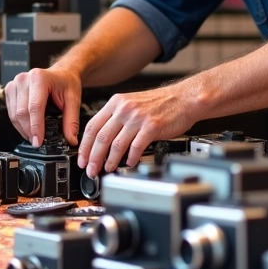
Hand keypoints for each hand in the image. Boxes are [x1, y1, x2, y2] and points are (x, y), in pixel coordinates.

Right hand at [4, 66, 82, 146]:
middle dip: (29, 131)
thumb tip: (71, 139)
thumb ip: (71, 120)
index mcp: (39, 78)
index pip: (34, 107)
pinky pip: (10, 112)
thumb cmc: (65, 83)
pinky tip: (28, 127)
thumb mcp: (73, 100)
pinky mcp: (10, 90)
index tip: (38, 141)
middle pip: (22, 112)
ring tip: (34, 136)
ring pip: (14, 114)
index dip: (36, 127)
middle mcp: (24, 79)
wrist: (60, 73)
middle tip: (38, 142)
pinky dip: (19, 123)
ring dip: (23, 129)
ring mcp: (15, 84)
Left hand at [79, 86, 193, 177]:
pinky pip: (136, 147)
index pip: (92, 126)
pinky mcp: (151, 127)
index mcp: (117, 102)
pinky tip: (129, 163)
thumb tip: (103, 141)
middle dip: (93, 157)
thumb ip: (117, 118)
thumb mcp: (132, 104)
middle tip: (91, 169)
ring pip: (116, 144)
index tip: (82, 158)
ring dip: (109, 161)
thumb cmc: (161, 103)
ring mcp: (138, 117)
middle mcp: (125, 109)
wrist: (185, 98)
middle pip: (101, 137)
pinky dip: (130, 158)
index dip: (84, 146)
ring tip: (107, 169)